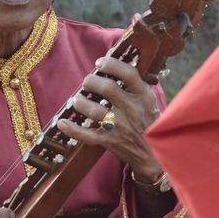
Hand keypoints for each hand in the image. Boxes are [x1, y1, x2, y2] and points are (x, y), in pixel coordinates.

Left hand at [56, 55, 163, 181]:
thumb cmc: (150, 123)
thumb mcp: (150, 101)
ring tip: (77, 100)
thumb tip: (113, 65)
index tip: (100, 63)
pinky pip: (87, 136)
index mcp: (143, 97)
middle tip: (87, 82)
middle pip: (107, 88)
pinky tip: (63, 123)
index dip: (111, 64)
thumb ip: (135, 85)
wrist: (155, 154)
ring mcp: (120, 127)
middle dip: (91, 81)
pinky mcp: (110, 142)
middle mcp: (132, 110)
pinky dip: (73, 130)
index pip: (128, 73)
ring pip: (95, 111)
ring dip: (81, 102)